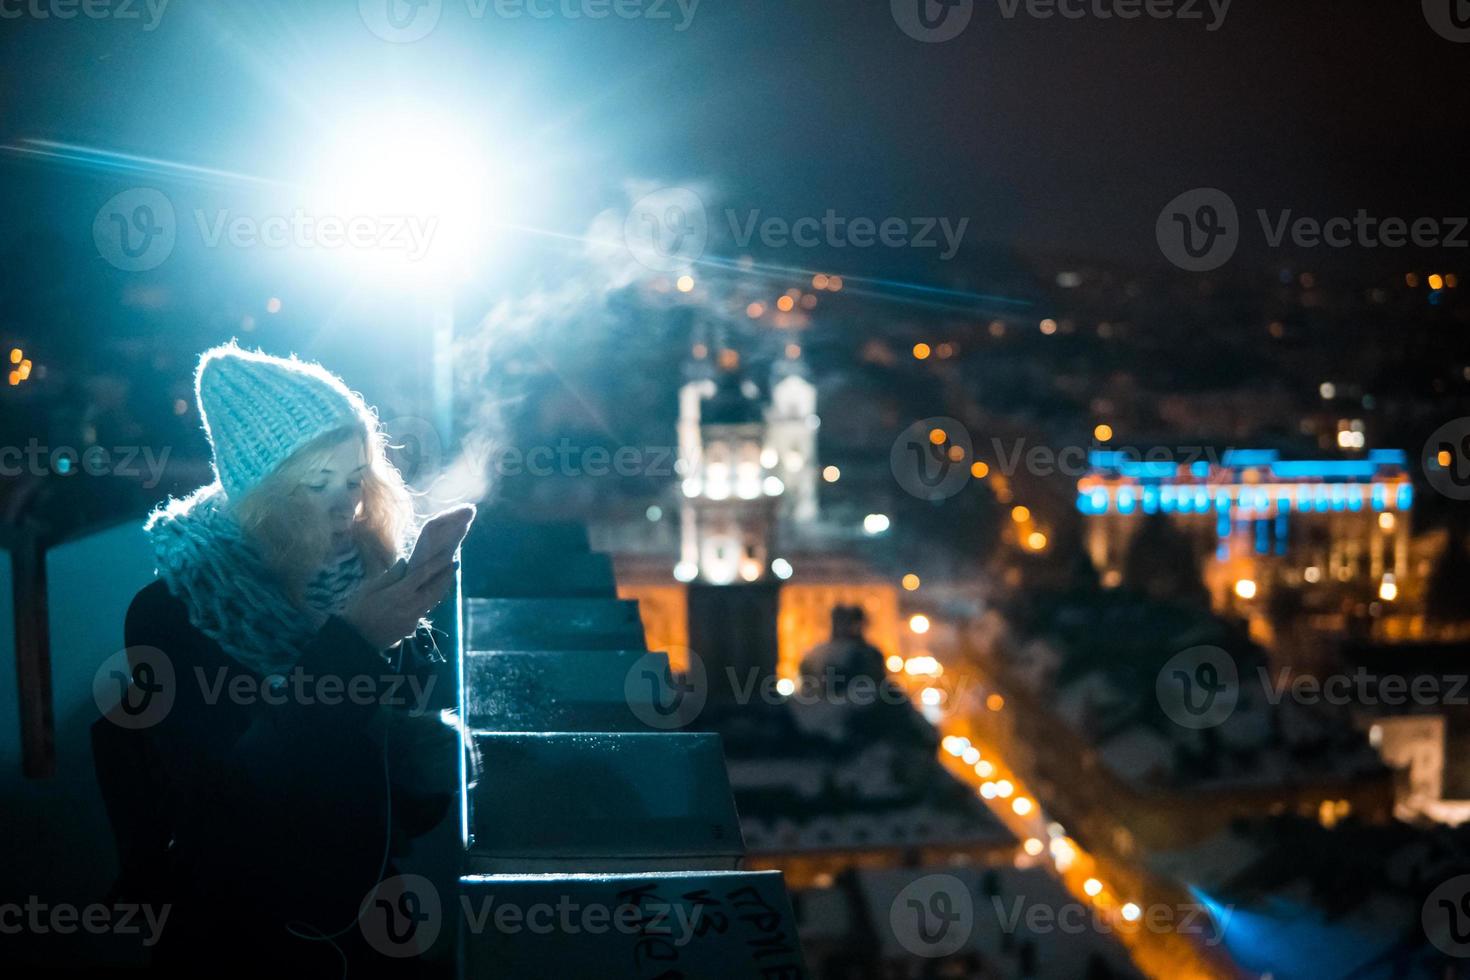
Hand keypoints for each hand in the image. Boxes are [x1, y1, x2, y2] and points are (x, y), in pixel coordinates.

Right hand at [340, 556, 456, 651]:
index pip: (424, 574)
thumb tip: (405, 562)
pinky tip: (430, 593)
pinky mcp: (412, 627)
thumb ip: (390, 575)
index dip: (437, 564)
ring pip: (433, 601)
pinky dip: (431, 600)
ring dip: (442, 588)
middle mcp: (411, 606)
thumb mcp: (369, 587)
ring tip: (447, 577)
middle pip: (436, 589)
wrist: (356, 639)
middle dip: (447, 576)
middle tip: (455, 564)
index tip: (446, 555)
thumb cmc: (358, 609)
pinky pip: (425, 610)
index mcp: (400, 593)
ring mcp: (413, 619)